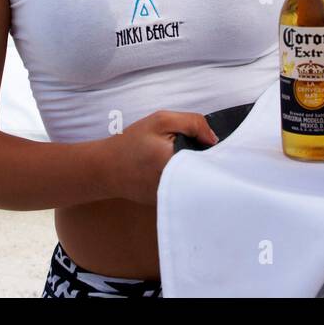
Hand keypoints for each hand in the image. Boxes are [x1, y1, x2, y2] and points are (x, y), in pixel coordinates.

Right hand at [101, 110, 217, 205]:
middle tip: (198, 149)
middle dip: (208, 160)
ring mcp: (174, 197)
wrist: (106, 169)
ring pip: (199, 181)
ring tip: (184, 159)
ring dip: (198, 170)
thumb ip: (192, 123)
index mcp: (177, 162)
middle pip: (208, 171)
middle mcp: (178, 184)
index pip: (213, 157)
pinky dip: (187, 179)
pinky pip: (187, 189)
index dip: (217, 149)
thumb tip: (215, 139)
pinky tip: (177, 171)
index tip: (212, 142)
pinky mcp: (170, 203)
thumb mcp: (161, 121)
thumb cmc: (132, 142)